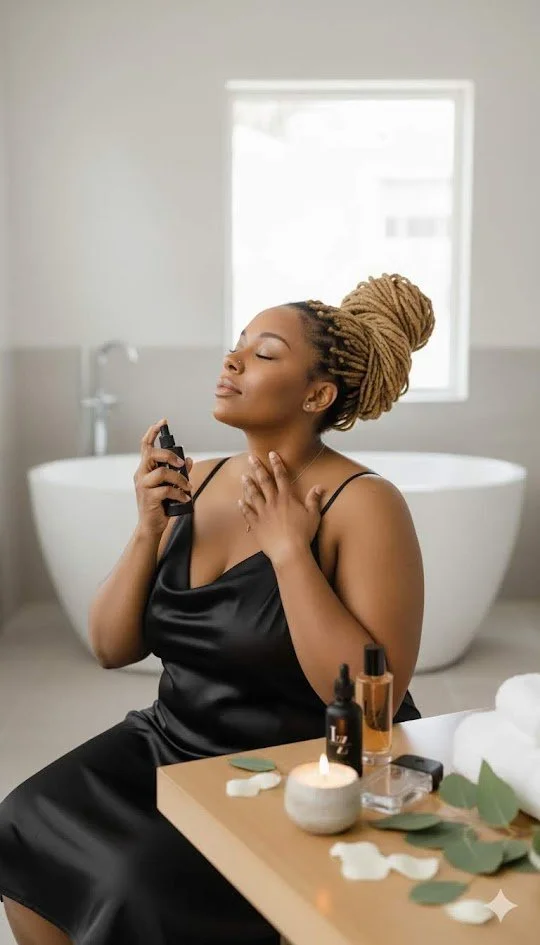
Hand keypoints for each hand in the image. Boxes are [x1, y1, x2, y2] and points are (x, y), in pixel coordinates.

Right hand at [133, 418, 192, 535]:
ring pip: (162, 473)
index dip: (152, 433)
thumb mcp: (171, 486)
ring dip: (179, 479)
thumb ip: (179, 473)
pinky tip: (185, 498)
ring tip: (187, 487)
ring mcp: (143, 486)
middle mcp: (141, 475)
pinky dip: (179, 494)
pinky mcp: (149, 498)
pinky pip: (167, 490)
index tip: (162, 421)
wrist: (151, 527)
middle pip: (152, 454)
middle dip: (169, 455)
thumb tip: (189, 460)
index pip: (145, 446)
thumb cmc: (160, 505)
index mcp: (145, 470)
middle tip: (182, 463)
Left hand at [238, 451, 323, 562]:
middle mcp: (273, 502)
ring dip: (248, 485)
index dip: (276, 464)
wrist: (289, 551)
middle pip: (264, 482)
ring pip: (253, 495)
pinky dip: (243, 507)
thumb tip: (319, 487)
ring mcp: (263, 513)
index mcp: (287, 498)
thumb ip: (314, 500)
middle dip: (258, 468)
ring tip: (244, 476)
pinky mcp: (256, 525)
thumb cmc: (303, 534)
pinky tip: (240, 501)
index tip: (271, 454)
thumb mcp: (313, 515)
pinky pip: (248, 513)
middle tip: (251, 458)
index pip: (281, 476)